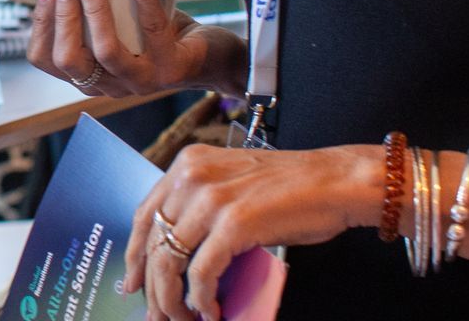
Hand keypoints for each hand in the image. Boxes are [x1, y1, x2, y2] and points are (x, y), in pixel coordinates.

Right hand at [27, 0, 237, 98]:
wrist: (215, 59)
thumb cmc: (162, 37)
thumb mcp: (121, 30)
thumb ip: (97, 14)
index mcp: (91, 77)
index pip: (47, 61)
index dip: (40, 24)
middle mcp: (112, 86)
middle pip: (69, 59)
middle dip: (61, 15)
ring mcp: (143, 81)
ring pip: (105, 50)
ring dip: (93, 7)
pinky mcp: (172, 69)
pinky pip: (152, 26)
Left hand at [124, 144, 376, 320]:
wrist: (335, 181)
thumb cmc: (292, 188)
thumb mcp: (232, 184)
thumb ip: (202, 208)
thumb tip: (180, 255)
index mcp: (188, 164)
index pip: (146, 214)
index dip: (135, 253)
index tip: (133, 281)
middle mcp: (192, 177)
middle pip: (154, 241)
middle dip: (152, 286)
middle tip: (157, 314)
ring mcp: (212, 199)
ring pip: (171, 261)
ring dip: (173, 299)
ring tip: (183, 319)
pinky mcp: (234, 224)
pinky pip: (202, 273)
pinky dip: (202, 299)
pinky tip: (211, 312)